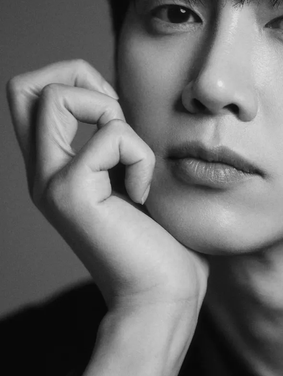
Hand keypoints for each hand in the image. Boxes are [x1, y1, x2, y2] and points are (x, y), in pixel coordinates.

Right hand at [7, 59, 208, 317]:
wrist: (163, 297)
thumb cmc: (161, 242)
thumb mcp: (132, 176)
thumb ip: (116, 142)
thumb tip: (118, 99)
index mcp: (55, 168)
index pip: (29, 97)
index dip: (71, 79)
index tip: (115, 112)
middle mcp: (43, 173)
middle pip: (26, 86)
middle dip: (80, 78)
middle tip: (118, 121)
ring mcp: (51, 183)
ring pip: (55, 96)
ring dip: (110, 112)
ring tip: (130, 158)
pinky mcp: (72, 194)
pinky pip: (111, 134)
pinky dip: (140, 154)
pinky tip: (143, 192)